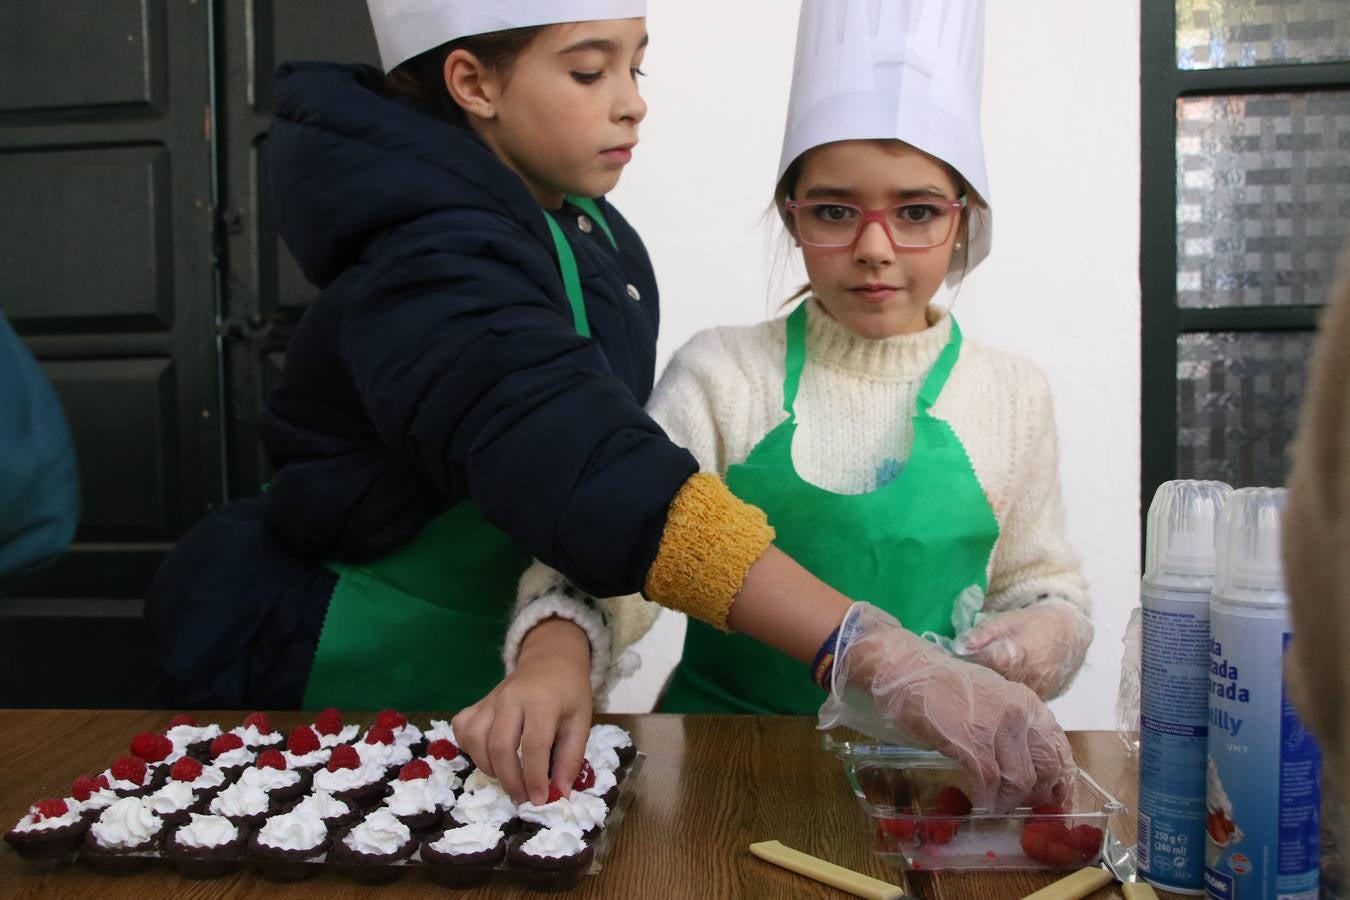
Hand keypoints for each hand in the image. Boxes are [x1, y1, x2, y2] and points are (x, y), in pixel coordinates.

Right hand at [452, 617, 592, 804]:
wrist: (551, 661)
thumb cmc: (569, 693)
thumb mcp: (581, 722)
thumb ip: (571, 758)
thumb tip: (559, 794)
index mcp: (542, 701)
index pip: (534, 745)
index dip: (535, 777)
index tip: (539, 800)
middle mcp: (511, 698)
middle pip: (500, 746)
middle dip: (510, 780)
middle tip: (523, 797)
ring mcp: (490, 699)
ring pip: (476, 740)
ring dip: (489, 768)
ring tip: (508, 779)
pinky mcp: (478, 703)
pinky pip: (463, 729)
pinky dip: (469, 748)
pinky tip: (488, 757)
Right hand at [820, 602, 1074, 810]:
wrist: (906, 670)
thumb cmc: (943, 685)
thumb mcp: (991, 697)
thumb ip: (1013, 724)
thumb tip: (1029, 761)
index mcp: (1027, 701)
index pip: (1060, 749)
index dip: (1061, 781)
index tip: (1055, 801)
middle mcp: (1019, 713)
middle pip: (1047, 769)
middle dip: (1037, 795)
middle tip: (1020, 805)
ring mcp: (995, 727)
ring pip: (1021, 781)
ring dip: (1008, 800)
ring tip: (994, 803)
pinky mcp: (969, 741)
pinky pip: (990, 783)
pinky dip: (987, 798)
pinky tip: (978, 799)